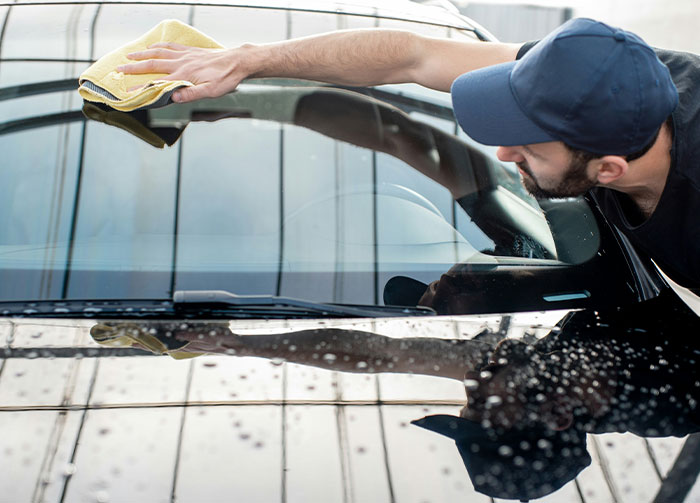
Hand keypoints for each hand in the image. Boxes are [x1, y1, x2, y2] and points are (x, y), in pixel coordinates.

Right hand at [117, 42, 249, 102]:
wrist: (237, 61)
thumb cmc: (226, 79)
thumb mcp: (211, 92)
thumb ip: (192, 94)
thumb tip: (173, 97)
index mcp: (184, 76)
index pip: (158, 83)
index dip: (141, 88)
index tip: (127, 91)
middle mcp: (181, 63)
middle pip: (152, 64)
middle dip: (133, 67)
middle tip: (118, 69)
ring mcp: (185, 55)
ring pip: (158, 52)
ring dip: (142, 54)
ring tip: (129, 55)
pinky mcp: (190, 51)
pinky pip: (170, 46)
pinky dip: (158, 46)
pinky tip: (153, 46)